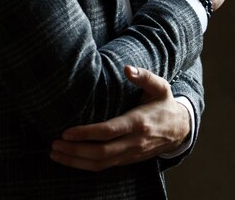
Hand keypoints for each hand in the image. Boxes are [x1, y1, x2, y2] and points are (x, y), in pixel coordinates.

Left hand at [50, 66, 190, 171]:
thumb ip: (144, 76)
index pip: (108, 132)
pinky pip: (104, 166)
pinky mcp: (128, 160)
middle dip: (75, 150)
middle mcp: (133, 142)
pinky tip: (70, 159)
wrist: (181, 129)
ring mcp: (130, 154)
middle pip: (101, 152)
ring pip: (100, 164)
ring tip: (56, 153)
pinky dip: (85, 165)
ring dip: (76, 161)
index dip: (87, 133)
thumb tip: (128, 68)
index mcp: (138, 122)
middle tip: (54, 143)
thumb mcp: (160, 86)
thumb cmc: (164, 103)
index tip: (67, 131)